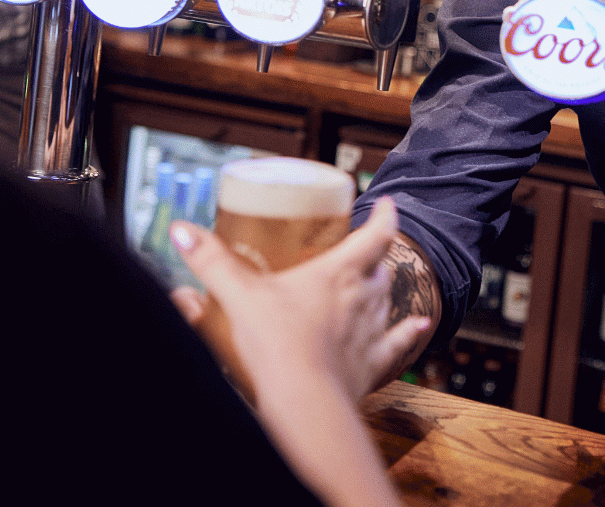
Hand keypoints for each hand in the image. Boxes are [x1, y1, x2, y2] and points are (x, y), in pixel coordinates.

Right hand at [169, 197, 430, 404]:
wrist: (305, 401)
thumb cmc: (277, 345)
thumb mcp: (239, 296)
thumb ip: (212, 263)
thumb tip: (182, 231)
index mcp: (337, 274)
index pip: (374, 235)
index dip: (383, 216)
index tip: (386, 204)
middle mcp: (363, 298)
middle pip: (380, 268)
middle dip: (374, 257)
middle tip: (363, 251)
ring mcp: (372, 332)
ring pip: (388, 301)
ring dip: (382, 290)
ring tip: (374, 284)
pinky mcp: (373, 364)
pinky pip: (399, 342)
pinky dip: (411, 331)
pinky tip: (422, 324)